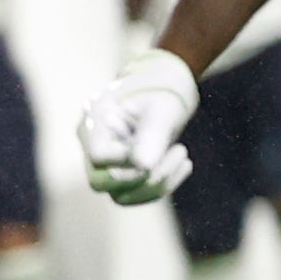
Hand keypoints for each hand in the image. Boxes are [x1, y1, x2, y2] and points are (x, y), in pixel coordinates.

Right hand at [78, 51, 200, 206]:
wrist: (165, 84)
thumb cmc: (162, 89)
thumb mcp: (162, 107)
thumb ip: (151, 134)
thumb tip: (143, 167)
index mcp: (95, 123)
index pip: (99, 157)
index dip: (127, 160)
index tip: (156, 142)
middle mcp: (94, 145)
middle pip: (101, 183)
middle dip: (142, 178)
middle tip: (176, 153)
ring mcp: (109, 161)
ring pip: (119, 195)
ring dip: (156, 185)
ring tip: (182, 155)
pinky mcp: (126, 171)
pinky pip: (136, 193)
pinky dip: (163, 186)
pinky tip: (186, 164)